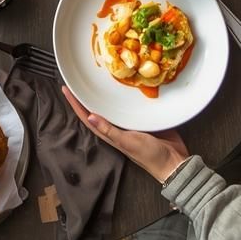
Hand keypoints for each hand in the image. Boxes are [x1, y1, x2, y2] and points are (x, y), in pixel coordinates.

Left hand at [63, 87, 189, 183]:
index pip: (88, 117)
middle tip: (80, 78)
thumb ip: (109, 130)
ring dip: (106, 94)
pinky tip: (127, 85)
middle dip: (88, 95)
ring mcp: (131, 123)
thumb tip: (89, 117)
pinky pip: (131, 105)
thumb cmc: (150, 156)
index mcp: (110, 134)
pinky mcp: (144, 119)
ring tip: (99, 77)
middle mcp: (118, 127)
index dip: (76, 104)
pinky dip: (126, 96)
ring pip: (114, 106)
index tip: (65, 89)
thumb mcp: (128, 142)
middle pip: (98, 109)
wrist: (175, 162)